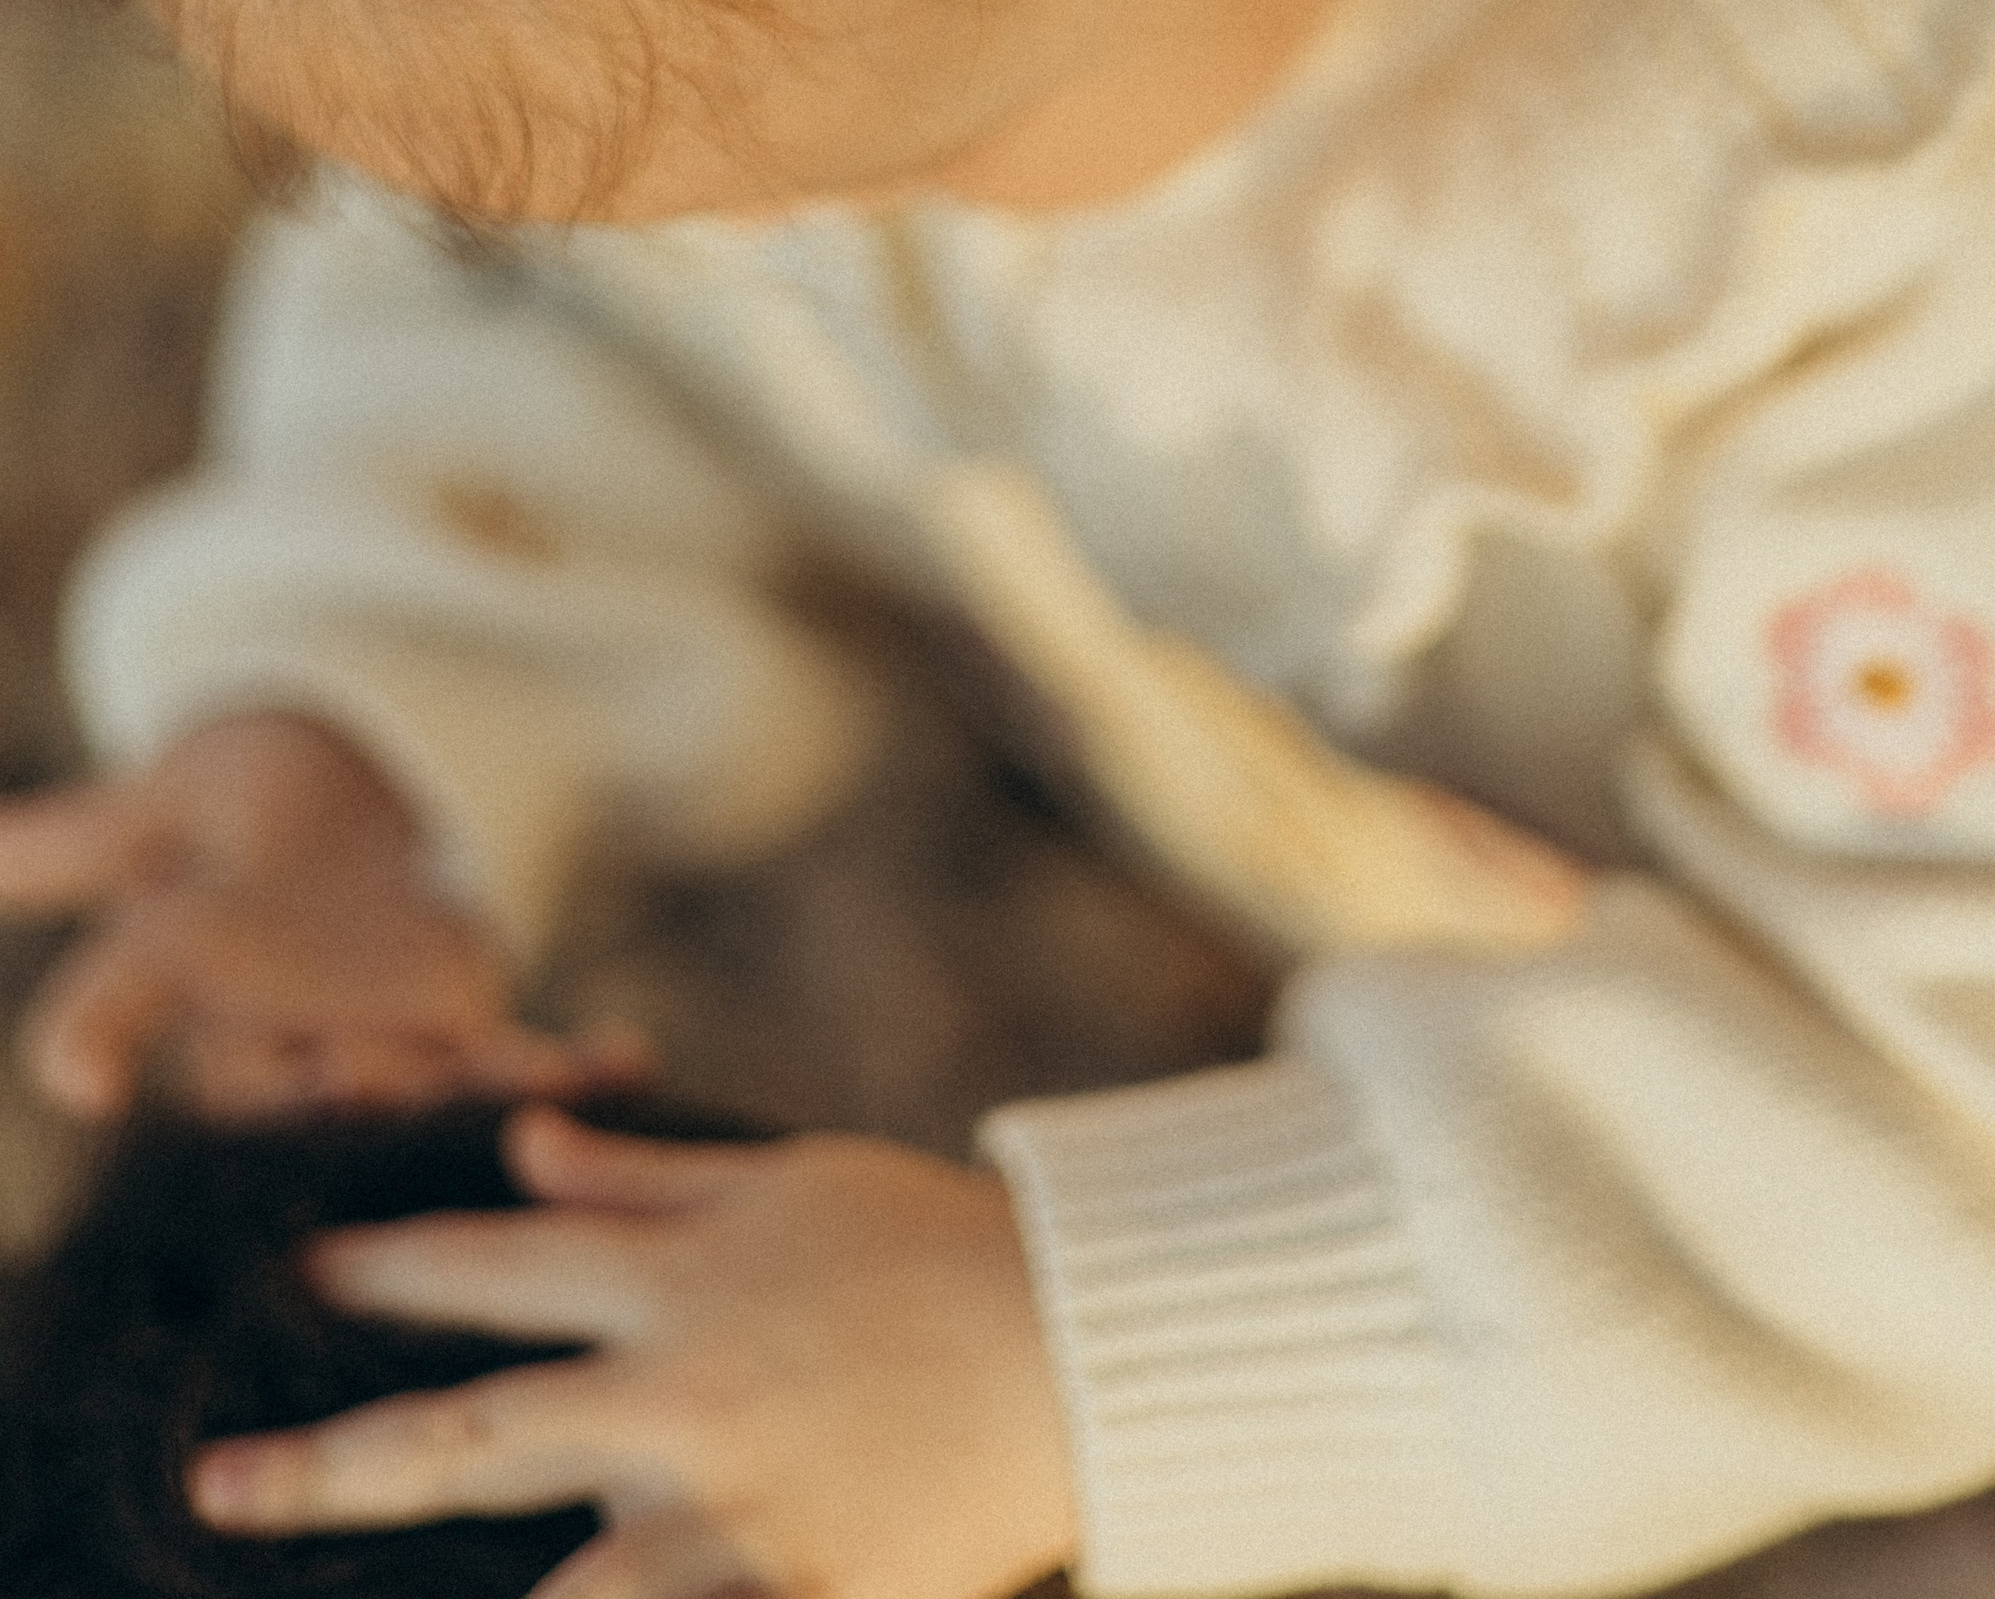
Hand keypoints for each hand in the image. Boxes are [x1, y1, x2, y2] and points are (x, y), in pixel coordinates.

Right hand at [0, 713, 647, 1119]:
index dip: (97, 1031)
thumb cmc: (228, 849)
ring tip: (459, 1057)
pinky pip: (512, 1064)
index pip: (119, 1011)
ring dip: (432, 1079)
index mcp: (177, 992)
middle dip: (312, 1076)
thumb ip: (66, 840)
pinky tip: (623, 1058)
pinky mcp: (464, 1030)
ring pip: (395, 1083)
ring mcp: (374, 1051)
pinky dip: (569, 1069)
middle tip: (341, 1069)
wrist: (330, 834)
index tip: (80, 1064)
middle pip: (278, 1079)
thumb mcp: (153, 818)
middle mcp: (269, 1050)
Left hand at [190, 1109, 1077, 1598]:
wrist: (1080, 1339)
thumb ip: (642, 1174)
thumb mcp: (783, 1180)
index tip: (299, 1275)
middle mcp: (684, 1394)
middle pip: (472, 1440)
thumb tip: (523, 1140)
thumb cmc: (928, 1247)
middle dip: (329, 1467)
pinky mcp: (799, 1596)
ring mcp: (736, 1511)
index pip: (495, 1270)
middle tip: (217, 1485)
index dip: (386, 1270)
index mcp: (682, 1280)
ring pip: (560, 1587)